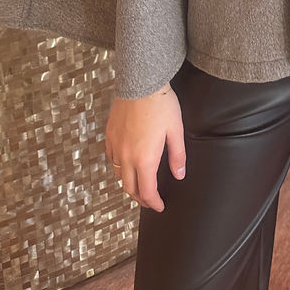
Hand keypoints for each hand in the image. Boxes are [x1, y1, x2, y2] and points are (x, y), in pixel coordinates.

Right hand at [104, 82, 185, 211]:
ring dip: (128, 184)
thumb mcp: (175, 131)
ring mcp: (116, 145)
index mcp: (144, 159)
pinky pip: (111, 158)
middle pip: (129, 188)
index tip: (160, 206)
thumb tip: (179, 175)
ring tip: (138, 184)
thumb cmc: (161, 105)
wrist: (140, 83)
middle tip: (150, 201)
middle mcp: (126, 156)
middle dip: (140, 198)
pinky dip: (119, 167)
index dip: (154, 203)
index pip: (147, 191)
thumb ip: (177, 156)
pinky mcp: (109, 134)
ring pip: (118, 174)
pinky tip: (126, 163)